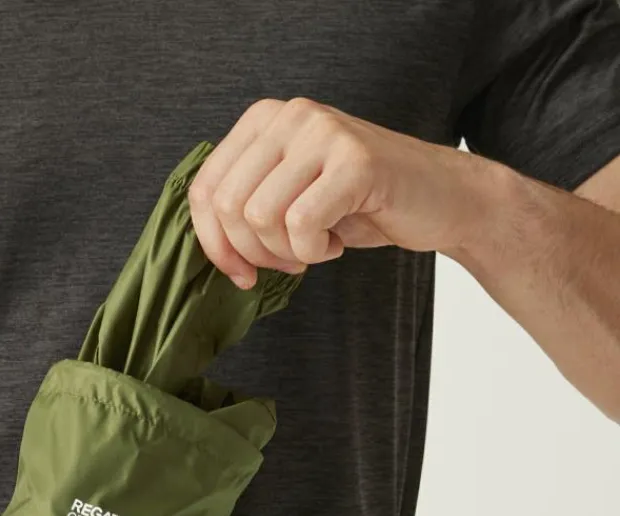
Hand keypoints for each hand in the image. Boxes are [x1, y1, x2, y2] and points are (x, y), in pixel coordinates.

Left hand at [189, 97, 499, 285]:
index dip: (213, 244)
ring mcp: (323, 133)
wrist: (437, 200)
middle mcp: (290, 116)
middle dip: (252, 253)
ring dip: (286, 253)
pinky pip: (302, 225)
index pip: (204, 190)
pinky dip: (313, 252)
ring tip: (315, 246)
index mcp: (263, 121)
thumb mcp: (287, 198)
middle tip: (287, 261)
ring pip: (261, 218)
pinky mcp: (355, 160)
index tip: (238, 273)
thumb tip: (207, 247)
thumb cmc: (358, 205)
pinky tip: (335, 241)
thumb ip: (245, 206)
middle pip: (229, 207)